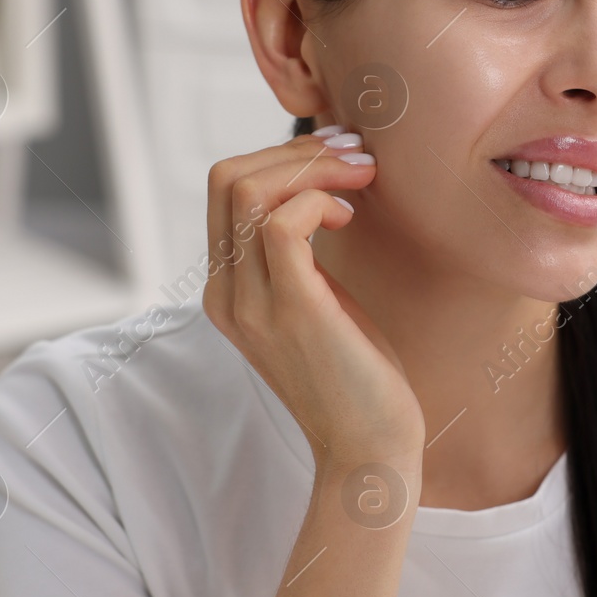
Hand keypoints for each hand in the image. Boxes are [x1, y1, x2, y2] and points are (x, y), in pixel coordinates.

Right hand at [202, 130, 425, 469]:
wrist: (370, 447)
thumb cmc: (358, 372)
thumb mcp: (319, 299)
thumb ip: (303, 252)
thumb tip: (322, 181)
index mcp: (227, 288)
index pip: (226, 188)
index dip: (282, 155)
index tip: (338, 156)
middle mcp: (227, 294)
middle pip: (227, 178)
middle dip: (296, 150)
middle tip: (354, 155)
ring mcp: (252, 304)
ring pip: (248, 191)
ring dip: (312, 167)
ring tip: (361, 178)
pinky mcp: (291, 311)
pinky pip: (284, 224)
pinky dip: (319, 201)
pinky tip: (350, 218)